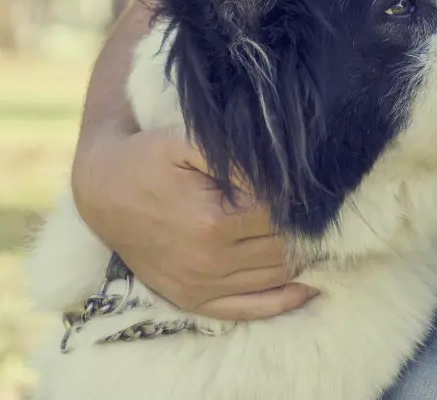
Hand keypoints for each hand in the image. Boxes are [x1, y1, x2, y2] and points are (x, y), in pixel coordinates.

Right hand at [71, 127, 316, 319]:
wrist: (101, 188)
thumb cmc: (149, 158)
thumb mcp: (189, 141)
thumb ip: (238, 157)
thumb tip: (284, 174)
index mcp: (213, 221)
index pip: (283, 216)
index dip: (302, 200)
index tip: (312, 186)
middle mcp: (209, 261)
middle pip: (285, 248)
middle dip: (306, 228)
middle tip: (320, 210)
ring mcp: (200, 285)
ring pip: (276, 276)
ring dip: (302, 258)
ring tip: (315, 234)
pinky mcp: (192, 299)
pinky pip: (249, 309)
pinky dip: (284, 299)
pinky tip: (308, 283)